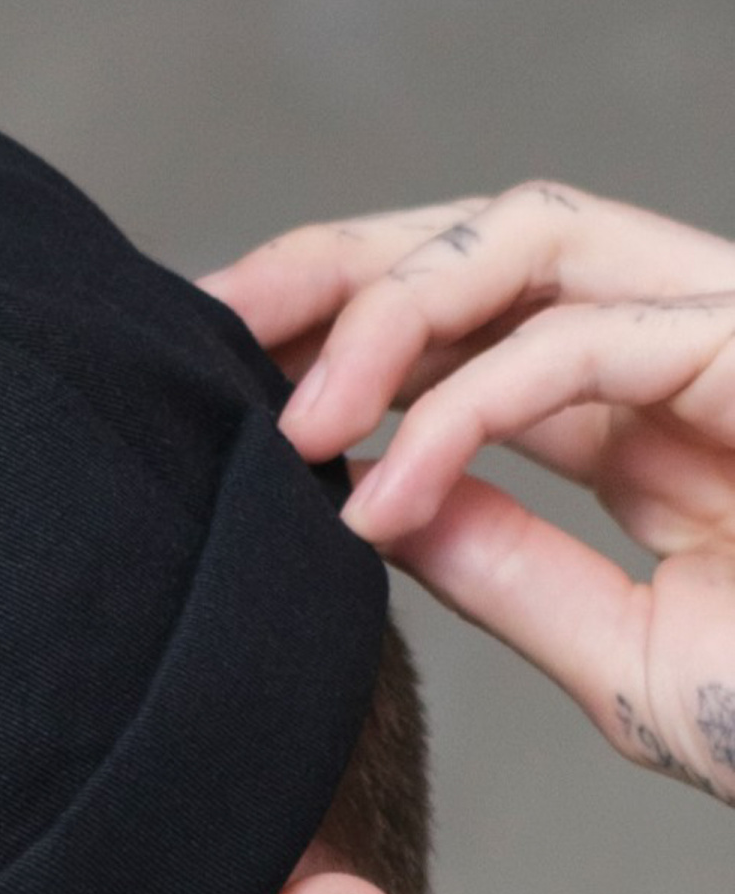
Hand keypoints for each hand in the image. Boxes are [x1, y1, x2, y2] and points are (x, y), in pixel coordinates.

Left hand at [196, 177, 734, 805]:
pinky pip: (589, 347)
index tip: (223, 374)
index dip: (345, 328)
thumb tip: (372, 505)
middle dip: (340, 263)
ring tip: (289, 421)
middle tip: (207, 320)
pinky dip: (465, 413)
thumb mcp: (621, 656)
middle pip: (493, 236)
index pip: (476, 318)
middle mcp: (689, 344)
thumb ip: (507, 572)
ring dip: (393, 310)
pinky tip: (381, 493)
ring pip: (539, 239)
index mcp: (648, 409)